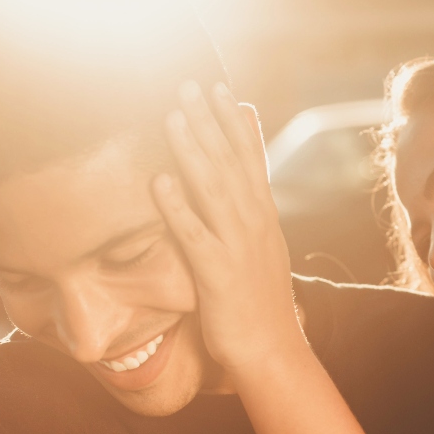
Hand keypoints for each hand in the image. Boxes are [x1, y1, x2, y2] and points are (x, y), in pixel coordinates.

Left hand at [152, 81, 307, 373]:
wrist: (273, 350)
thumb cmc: (260, 301)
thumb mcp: (263, 248)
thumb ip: (251, 211)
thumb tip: (245, 180)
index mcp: (263, 217)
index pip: (250, 159)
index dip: (234, 122)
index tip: (219, 88)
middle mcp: (255, 224)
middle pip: (230, 163)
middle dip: (209, 122)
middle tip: (188, 83)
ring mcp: (238, 247)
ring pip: (214, 189)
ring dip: (193, 150)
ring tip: (173, 116)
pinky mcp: (219, 273)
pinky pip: (195, 235)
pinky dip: (178, 206)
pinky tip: (160, 181)